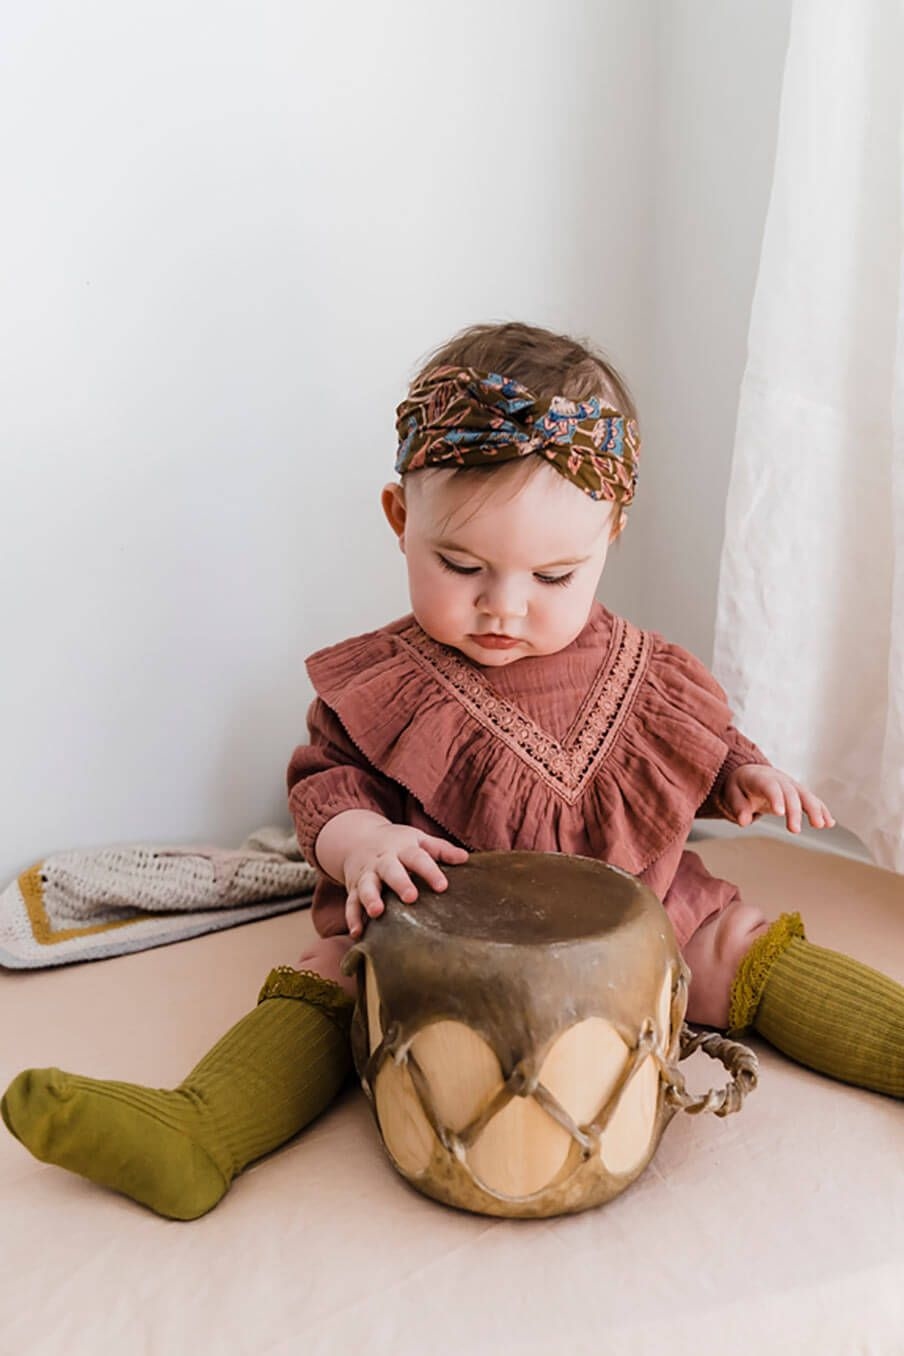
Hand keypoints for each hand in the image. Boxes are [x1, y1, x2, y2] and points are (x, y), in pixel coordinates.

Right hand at [343, 824, 468, 938]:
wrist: (357, 838)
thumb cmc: (397, 843)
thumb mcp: (418, 840)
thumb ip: (441, 849)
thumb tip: (465, 858)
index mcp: (402, 849)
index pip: (418, 858)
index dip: (430, 872)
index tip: (442, 886)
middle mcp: (383, 861)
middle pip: (390, 870)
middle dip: (399, 883)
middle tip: (410, 897)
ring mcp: (367, 875)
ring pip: (366, 886)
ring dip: (370, 898)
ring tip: (377, 912)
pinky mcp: (353, 888)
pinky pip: (350, 903)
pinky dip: (352, 917)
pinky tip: (357, 933)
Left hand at [722, 765, 834, 834]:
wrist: (751, 773)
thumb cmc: (741, 785)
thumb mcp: (732, 793)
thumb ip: (737, 806)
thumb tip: (743, 821)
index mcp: (761, 778)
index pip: (770, 786)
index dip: (776, 798)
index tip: (780, 813)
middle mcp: (779, 780)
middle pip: (790, 793)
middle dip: (794, 811)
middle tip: (794, 830)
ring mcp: (791, 785)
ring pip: (806, 795)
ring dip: (815, 809)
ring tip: (821, 825)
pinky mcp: (799, 793)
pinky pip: (812, 800)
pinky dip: (822, 810)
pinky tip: (830, 823)